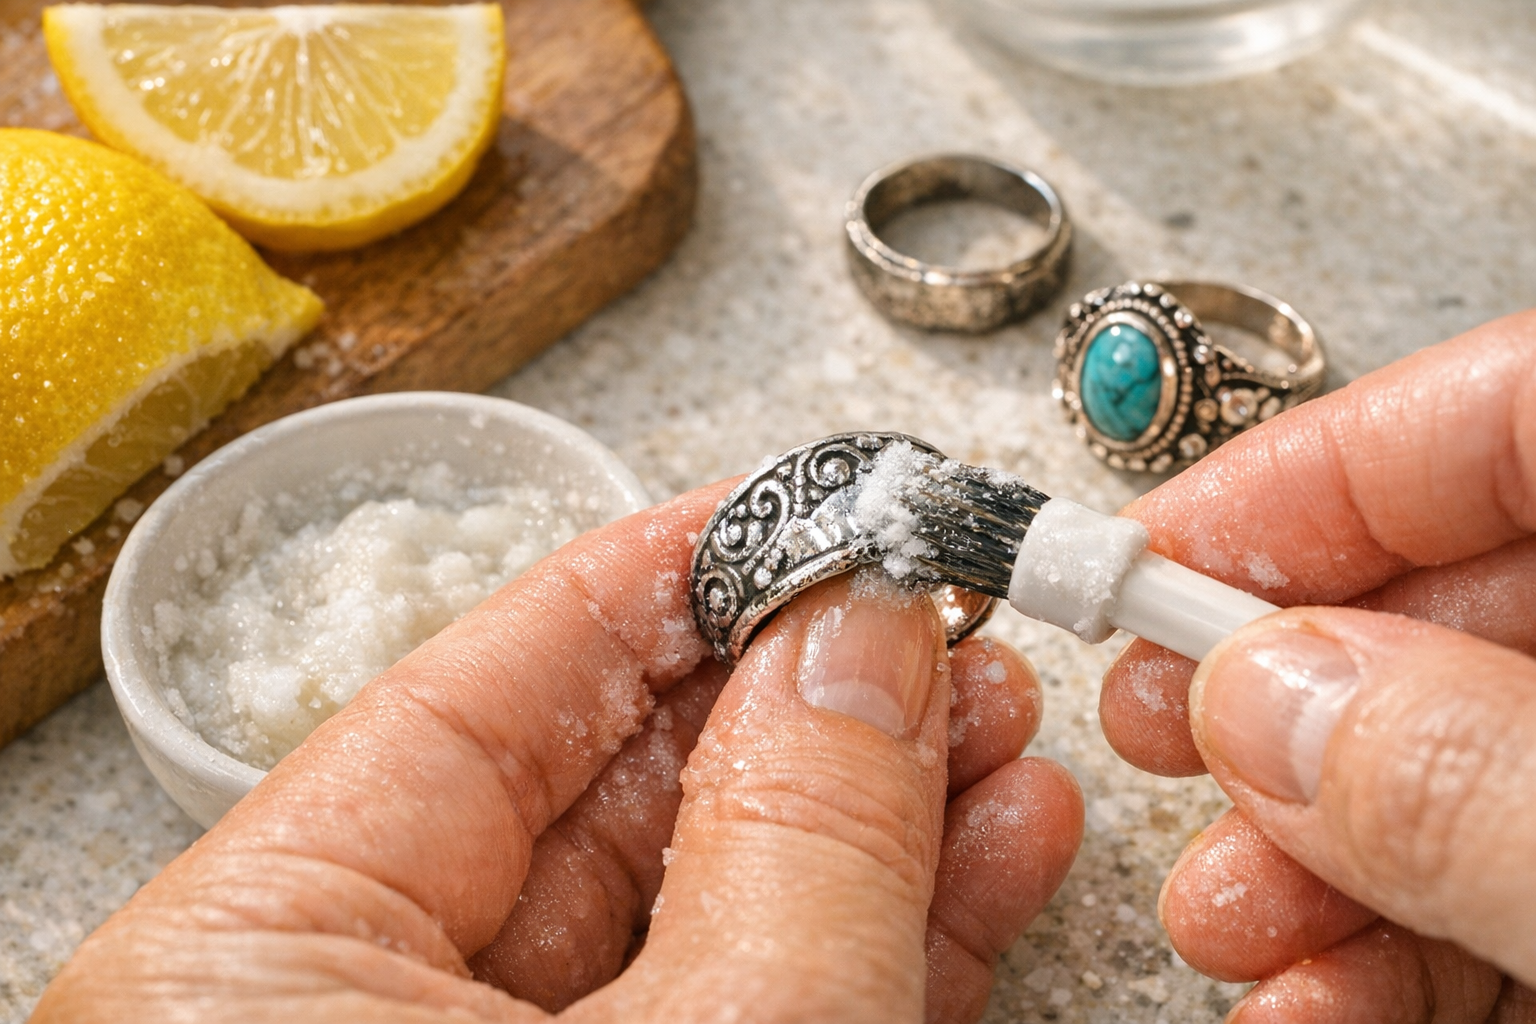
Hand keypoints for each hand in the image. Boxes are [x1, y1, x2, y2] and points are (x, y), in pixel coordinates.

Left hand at [33, 481, 1082, 1023]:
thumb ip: (790, 837)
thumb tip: (864, 634)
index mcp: (264, 965)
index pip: (490, 687)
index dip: (678, 573)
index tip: (821, 505)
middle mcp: (355, 1010)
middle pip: (610, 787)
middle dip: (810, 696)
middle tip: (944, 614)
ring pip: (703, 901)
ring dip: (874, 810)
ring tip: (1000, 722)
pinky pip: (746, 998)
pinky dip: (875, 930)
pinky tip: (983, 848)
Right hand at [1097, 310, 1535, 1021]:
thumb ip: (1474, 780)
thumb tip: (1271, 701)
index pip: (1516, 405)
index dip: (1320, 466)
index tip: (1162, 553)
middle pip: (1466, 590)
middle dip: (1287, 688)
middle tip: (1164, 730)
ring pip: (1470, 753)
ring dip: (1315, 841)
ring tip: (1224, 910)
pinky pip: (1514, 884)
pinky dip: (1399, 944)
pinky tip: (1316, 997)